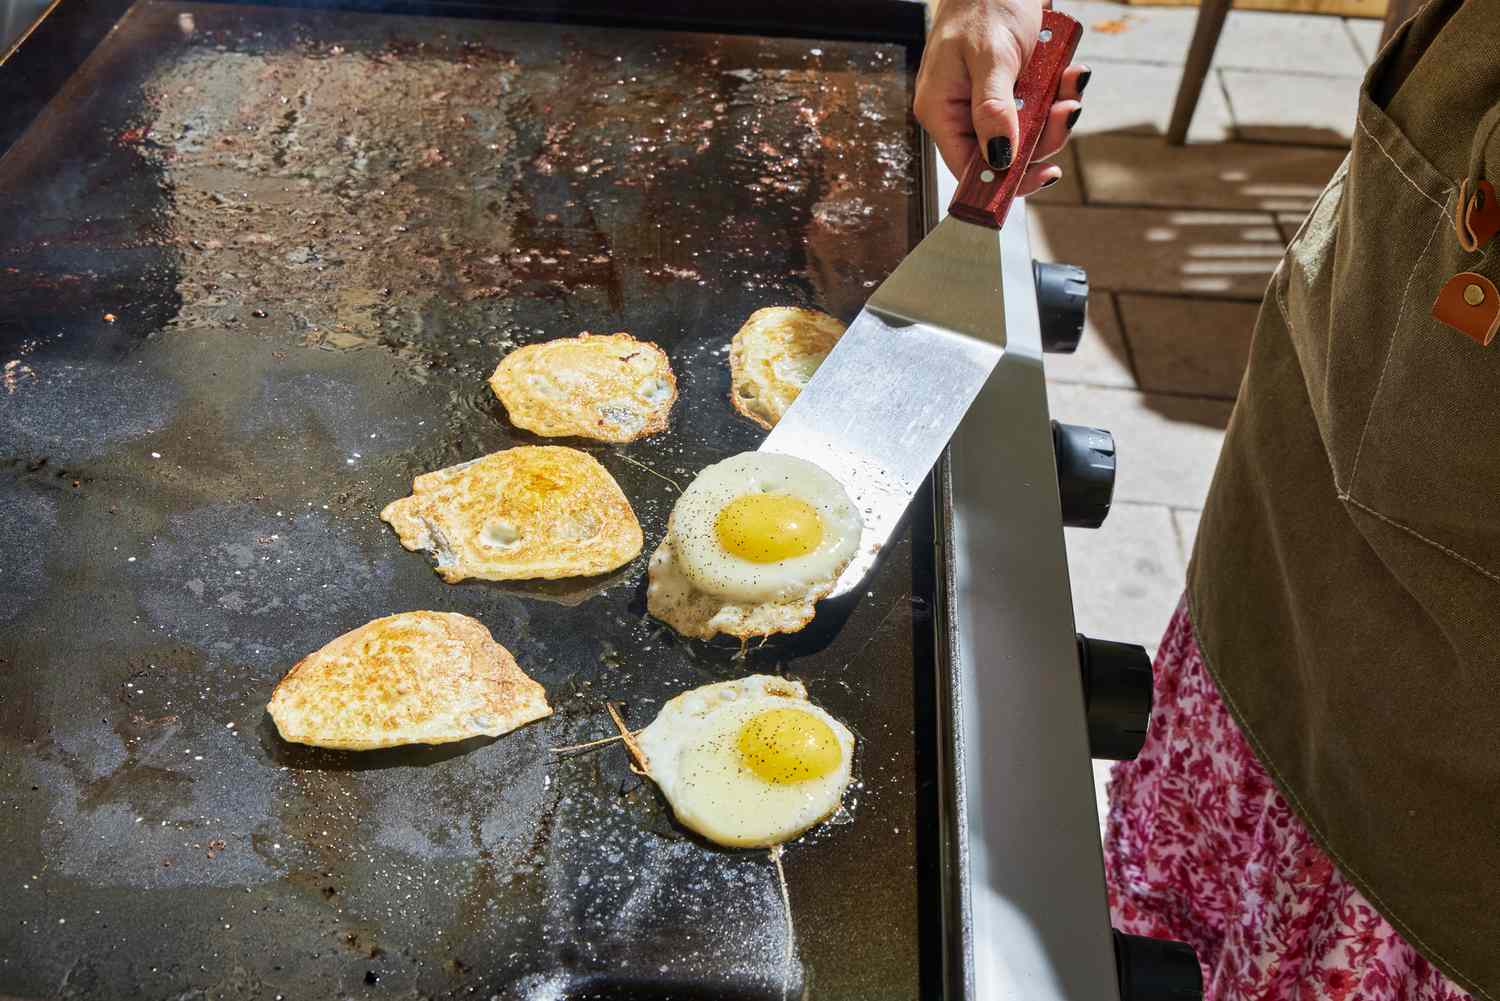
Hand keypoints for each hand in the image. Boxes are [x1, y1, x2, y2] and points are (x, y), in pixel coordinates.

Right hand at [914, 0, 1090, 195]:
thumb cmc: (984, 2)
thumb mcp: (991, 56)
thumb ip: (993, 109)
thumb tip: (998, 156)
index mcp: (941, 109)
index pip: (969, 167)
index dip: (1005, 179)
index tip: (1041, 174)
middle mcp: (960, 112)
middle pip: (1004, 154)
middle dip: (1042, 137)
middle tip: (1067, 113)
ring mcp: (986, 103)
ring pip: (1026, 133)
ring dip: (1056, 114)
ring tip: (1071, 85)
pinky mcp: (1009, 91)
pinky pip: (1037, 110)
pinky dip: (1058, 96)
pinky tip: (1069, 74)